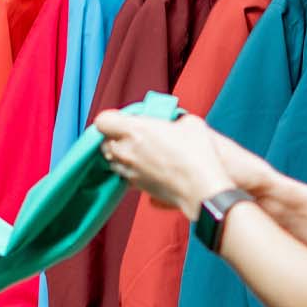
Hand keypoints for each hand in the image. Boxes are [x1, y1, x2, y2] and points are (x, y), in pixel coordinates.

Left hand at [97, 112, 246, 219]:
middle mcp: (127, 151)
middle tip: (131, 135)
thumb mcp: (189, 123)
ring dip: (120, 154)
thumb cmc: (198, 153)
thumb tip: (174, 124)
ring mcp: (130, 170)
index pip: (102, 121)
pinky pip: (123, 175)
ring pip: (111, 161)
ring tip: (139, 151)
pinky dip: (129, 169)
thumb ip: (172, 120)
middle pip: (104, 142)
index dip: (110, 119)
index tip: (122, 120)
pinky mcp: (136, 186)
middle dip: (114, 138)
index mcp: (135, 130)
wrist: (203, 187)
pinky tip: (146, 166)